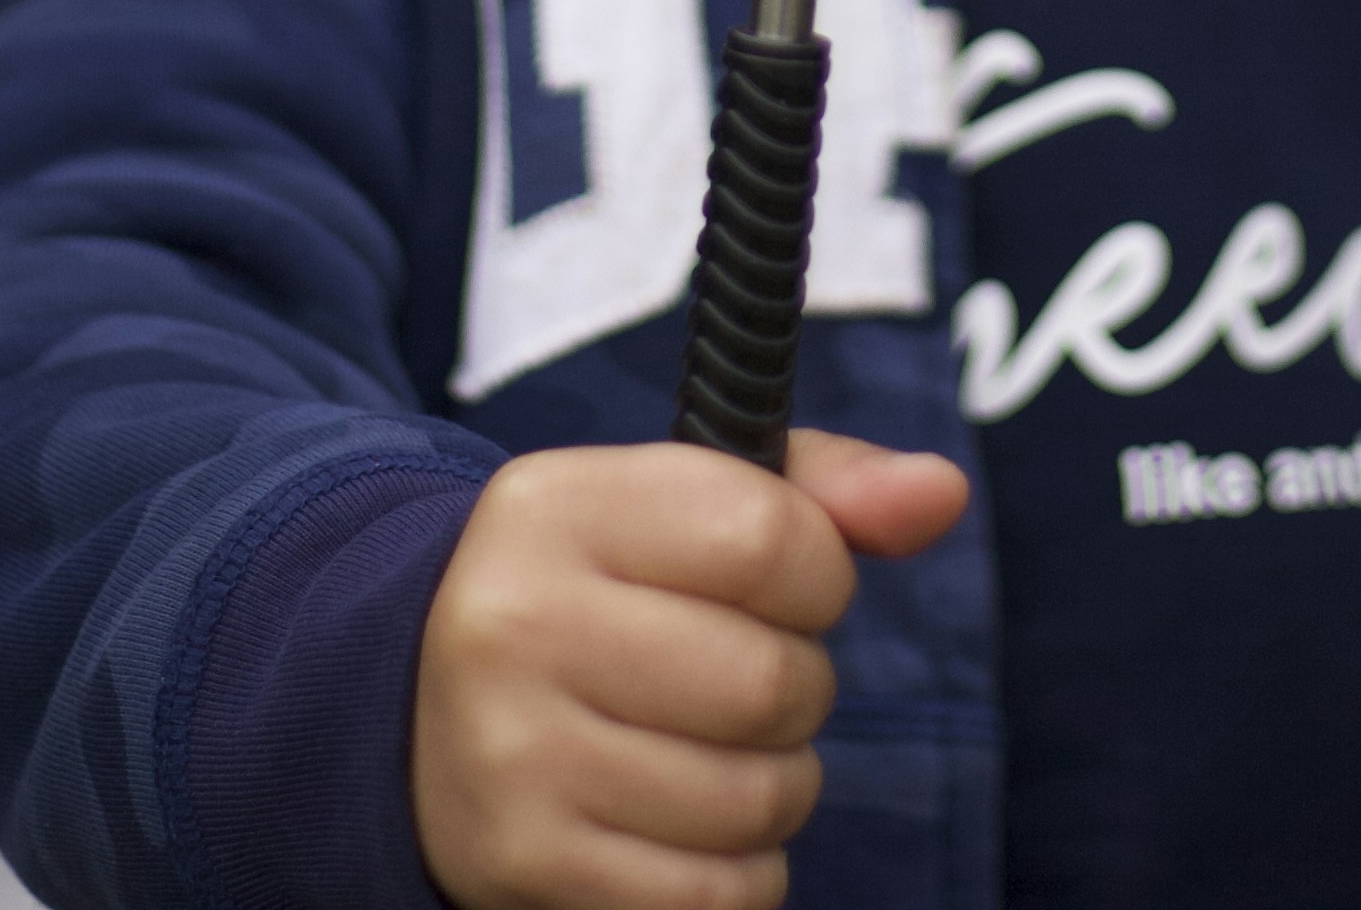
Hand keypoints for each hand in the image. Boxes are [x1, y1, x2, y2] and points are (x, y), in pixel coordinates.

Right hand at [413, 429, 969, 909]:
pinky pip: (718, 895)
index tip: (782, 590)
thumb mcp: (680, 510)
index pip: (773, 539)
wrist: (421, 720)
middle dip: (798, 693)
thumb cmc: (598, 599)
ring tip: (709, 755)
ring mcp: (511, 755)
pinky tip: (685, 828)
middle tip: (743, 687)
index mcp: (555, 506)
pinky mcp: (527, 866)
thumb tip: (939, 494)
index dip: (817, 576)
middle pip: (774, 682)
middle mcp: (514, 623)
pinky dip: (738, 874)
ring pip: (759, 800)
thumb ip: (820, 491)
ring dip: (773, 790)